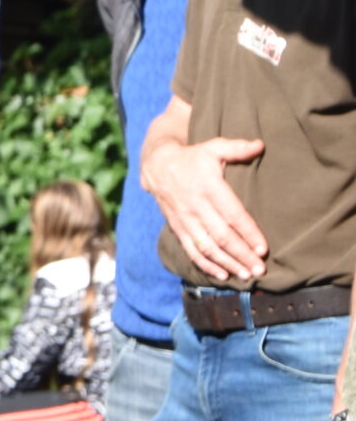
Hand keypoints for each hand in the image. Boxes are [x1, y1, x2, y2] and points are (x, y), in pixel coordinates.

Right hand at [142, 134, 267, 281]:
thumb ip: (237, 147)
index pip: (232, 214)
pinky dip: (206, 264)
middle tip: (260, 269)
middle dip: (241, 254)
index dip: (248, 233)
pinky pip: (191, 249)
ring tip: (245, 274)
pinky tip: (222, 274)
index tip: (263, 248)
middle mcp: (195, 206)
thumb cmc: (193, 157)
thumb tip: (261, 145)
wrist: (156, 165)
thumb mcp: (213, 147)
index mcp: (208, 187)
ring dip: (227, 263)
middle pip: (221, 236)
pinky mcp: (178, 227)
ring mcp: (185, 219)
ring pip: (206, 247)